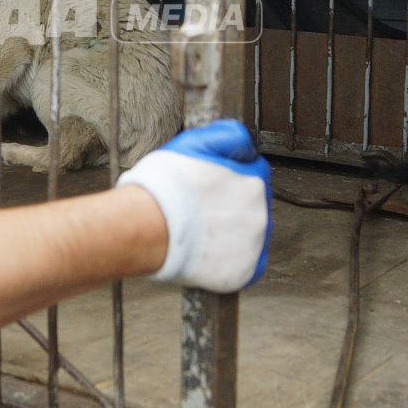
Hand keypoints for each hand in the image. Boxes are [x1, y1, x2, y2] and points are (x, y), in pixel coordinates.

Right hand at [117, 119, 271, 291]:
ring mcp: (254, 246)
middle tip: (201, 209)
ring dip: (232, 232)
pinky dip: (231, 261)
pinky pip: (246, 265)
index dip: (230, 177)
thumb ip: (229, 135)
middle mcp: (261, 213)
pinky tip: (209, 253)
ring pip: (249, 235)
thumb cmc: (164, 185)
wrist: (146, 227)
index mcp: (254, 181)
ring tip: (200, 231)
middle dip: (232, 205)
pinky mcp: (244, 273)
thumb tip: (247, 143)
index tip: (210, 186)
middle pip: (253, 206)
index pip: (254, 174)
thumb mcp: (195, 142)